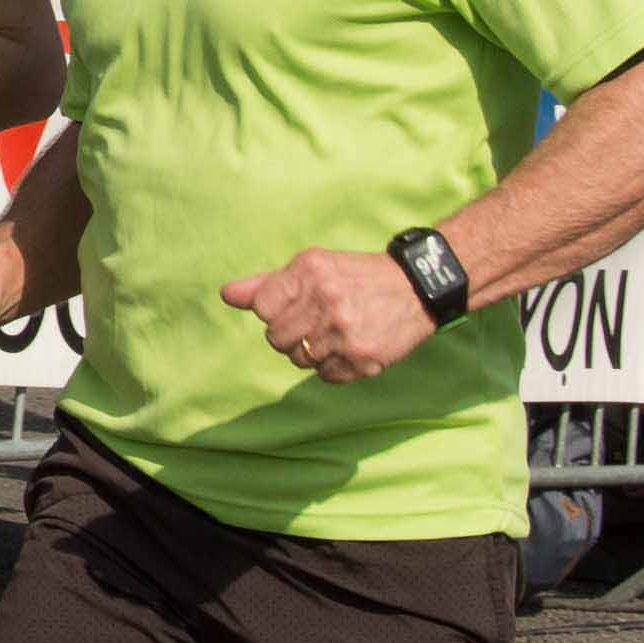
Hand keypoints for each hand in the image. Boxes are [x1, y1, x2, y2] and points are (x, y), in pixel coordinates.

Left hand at [223, 245, 439, 387]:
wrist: (416, 288)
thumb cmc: (357, 276)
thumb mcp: (314, 267)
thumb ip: (266, 283)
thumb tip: (227, 295)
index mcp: (309, 271)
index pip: (262, 307)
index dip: (274, 310)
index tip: (294, 306)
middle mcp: (326, 300)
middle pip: (275, 338)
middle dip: (290, 333)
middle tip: (315, 322)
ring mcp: (344, 333)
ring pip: (298, 359)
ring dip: (311, 351)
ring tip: (334, 333)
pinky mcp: (361, 360)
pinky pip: (324, 376)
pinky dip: (332, 366)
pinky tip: (348, 347)